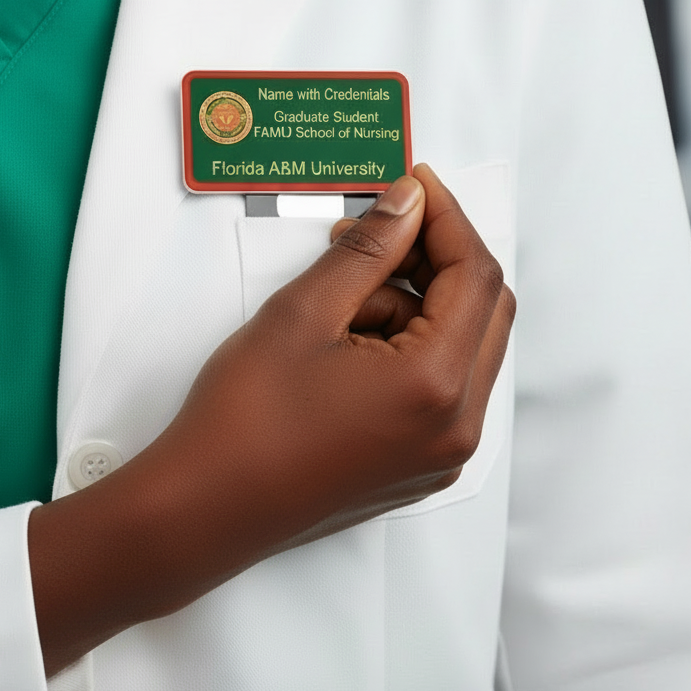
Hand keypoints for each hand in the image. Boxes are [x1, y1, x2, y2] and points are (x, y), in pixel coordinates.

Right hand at [30, 163, 513, 673]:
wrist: (207, 507)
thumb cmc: (244, 418)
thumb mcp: (305, 312)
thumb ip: (369, 249)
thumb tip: (408, 201)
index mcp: (436, 385)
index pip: (474, 275)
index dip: (447, 217)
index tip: (414, 183)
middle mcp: (457, 425)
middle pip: (484, 310)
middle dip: (436, 258)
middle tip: (381, 231)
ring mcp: (442, 452)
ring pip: (462, 345)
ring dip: (417, 303)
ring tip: (342, 293)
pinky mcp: (420, 463)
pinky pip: (442, 383)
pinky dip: (410, 344)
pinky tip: (349, 335)